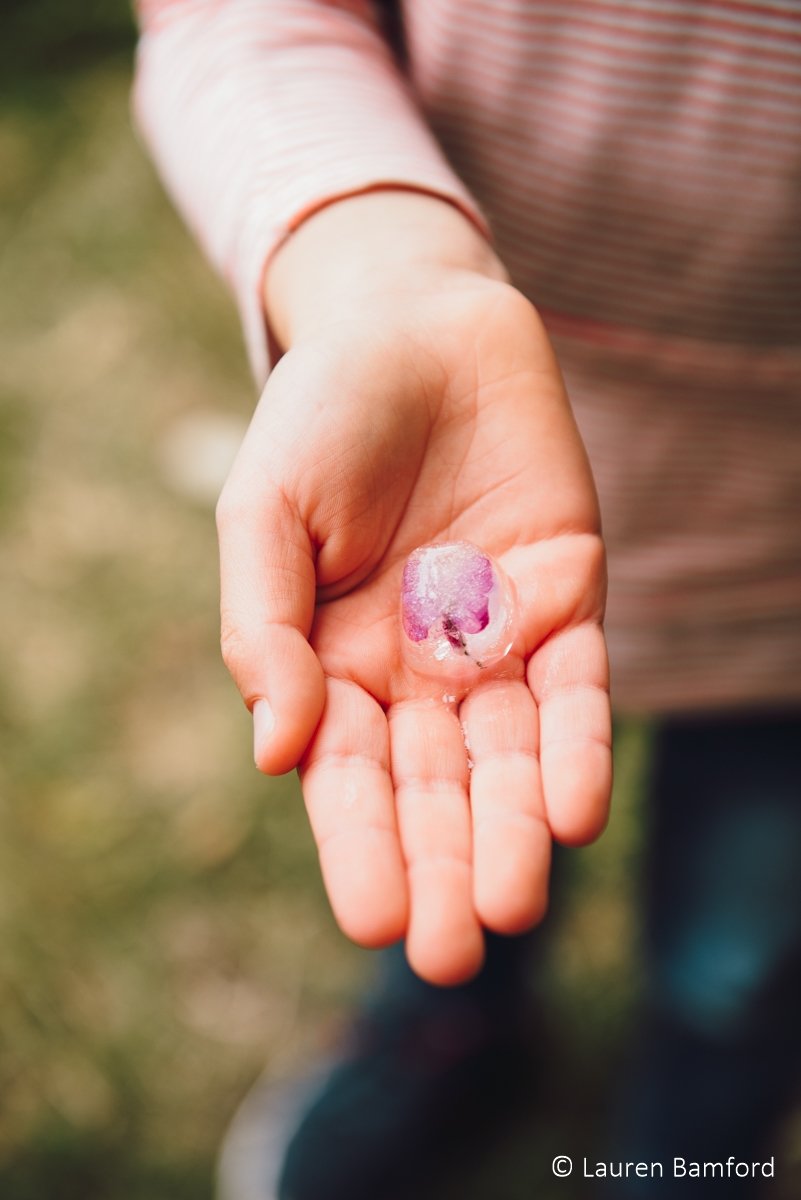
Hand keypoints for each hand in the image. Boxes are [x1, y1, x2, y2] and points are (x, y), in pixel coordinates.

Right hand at [216, 193, 610, 984]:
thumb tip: (274, 750)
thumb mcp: (261, 514)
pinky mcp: (567, 601)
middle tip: (451, 956)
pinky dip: (576, 748)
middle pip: (434, 789)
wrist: (416, 325)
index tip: (378, 919)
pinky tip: (574, 813)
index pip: (348, 780)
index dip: (361, 848)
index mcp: (334, 665)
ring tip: (514, 908)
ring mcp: (496, 642)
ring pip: (509, 758)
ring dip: (514, 831)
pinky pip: (575, 690)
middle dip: (443, 867)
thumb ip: (261, 628)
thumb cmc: (322, 417)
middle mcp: (417, 672)